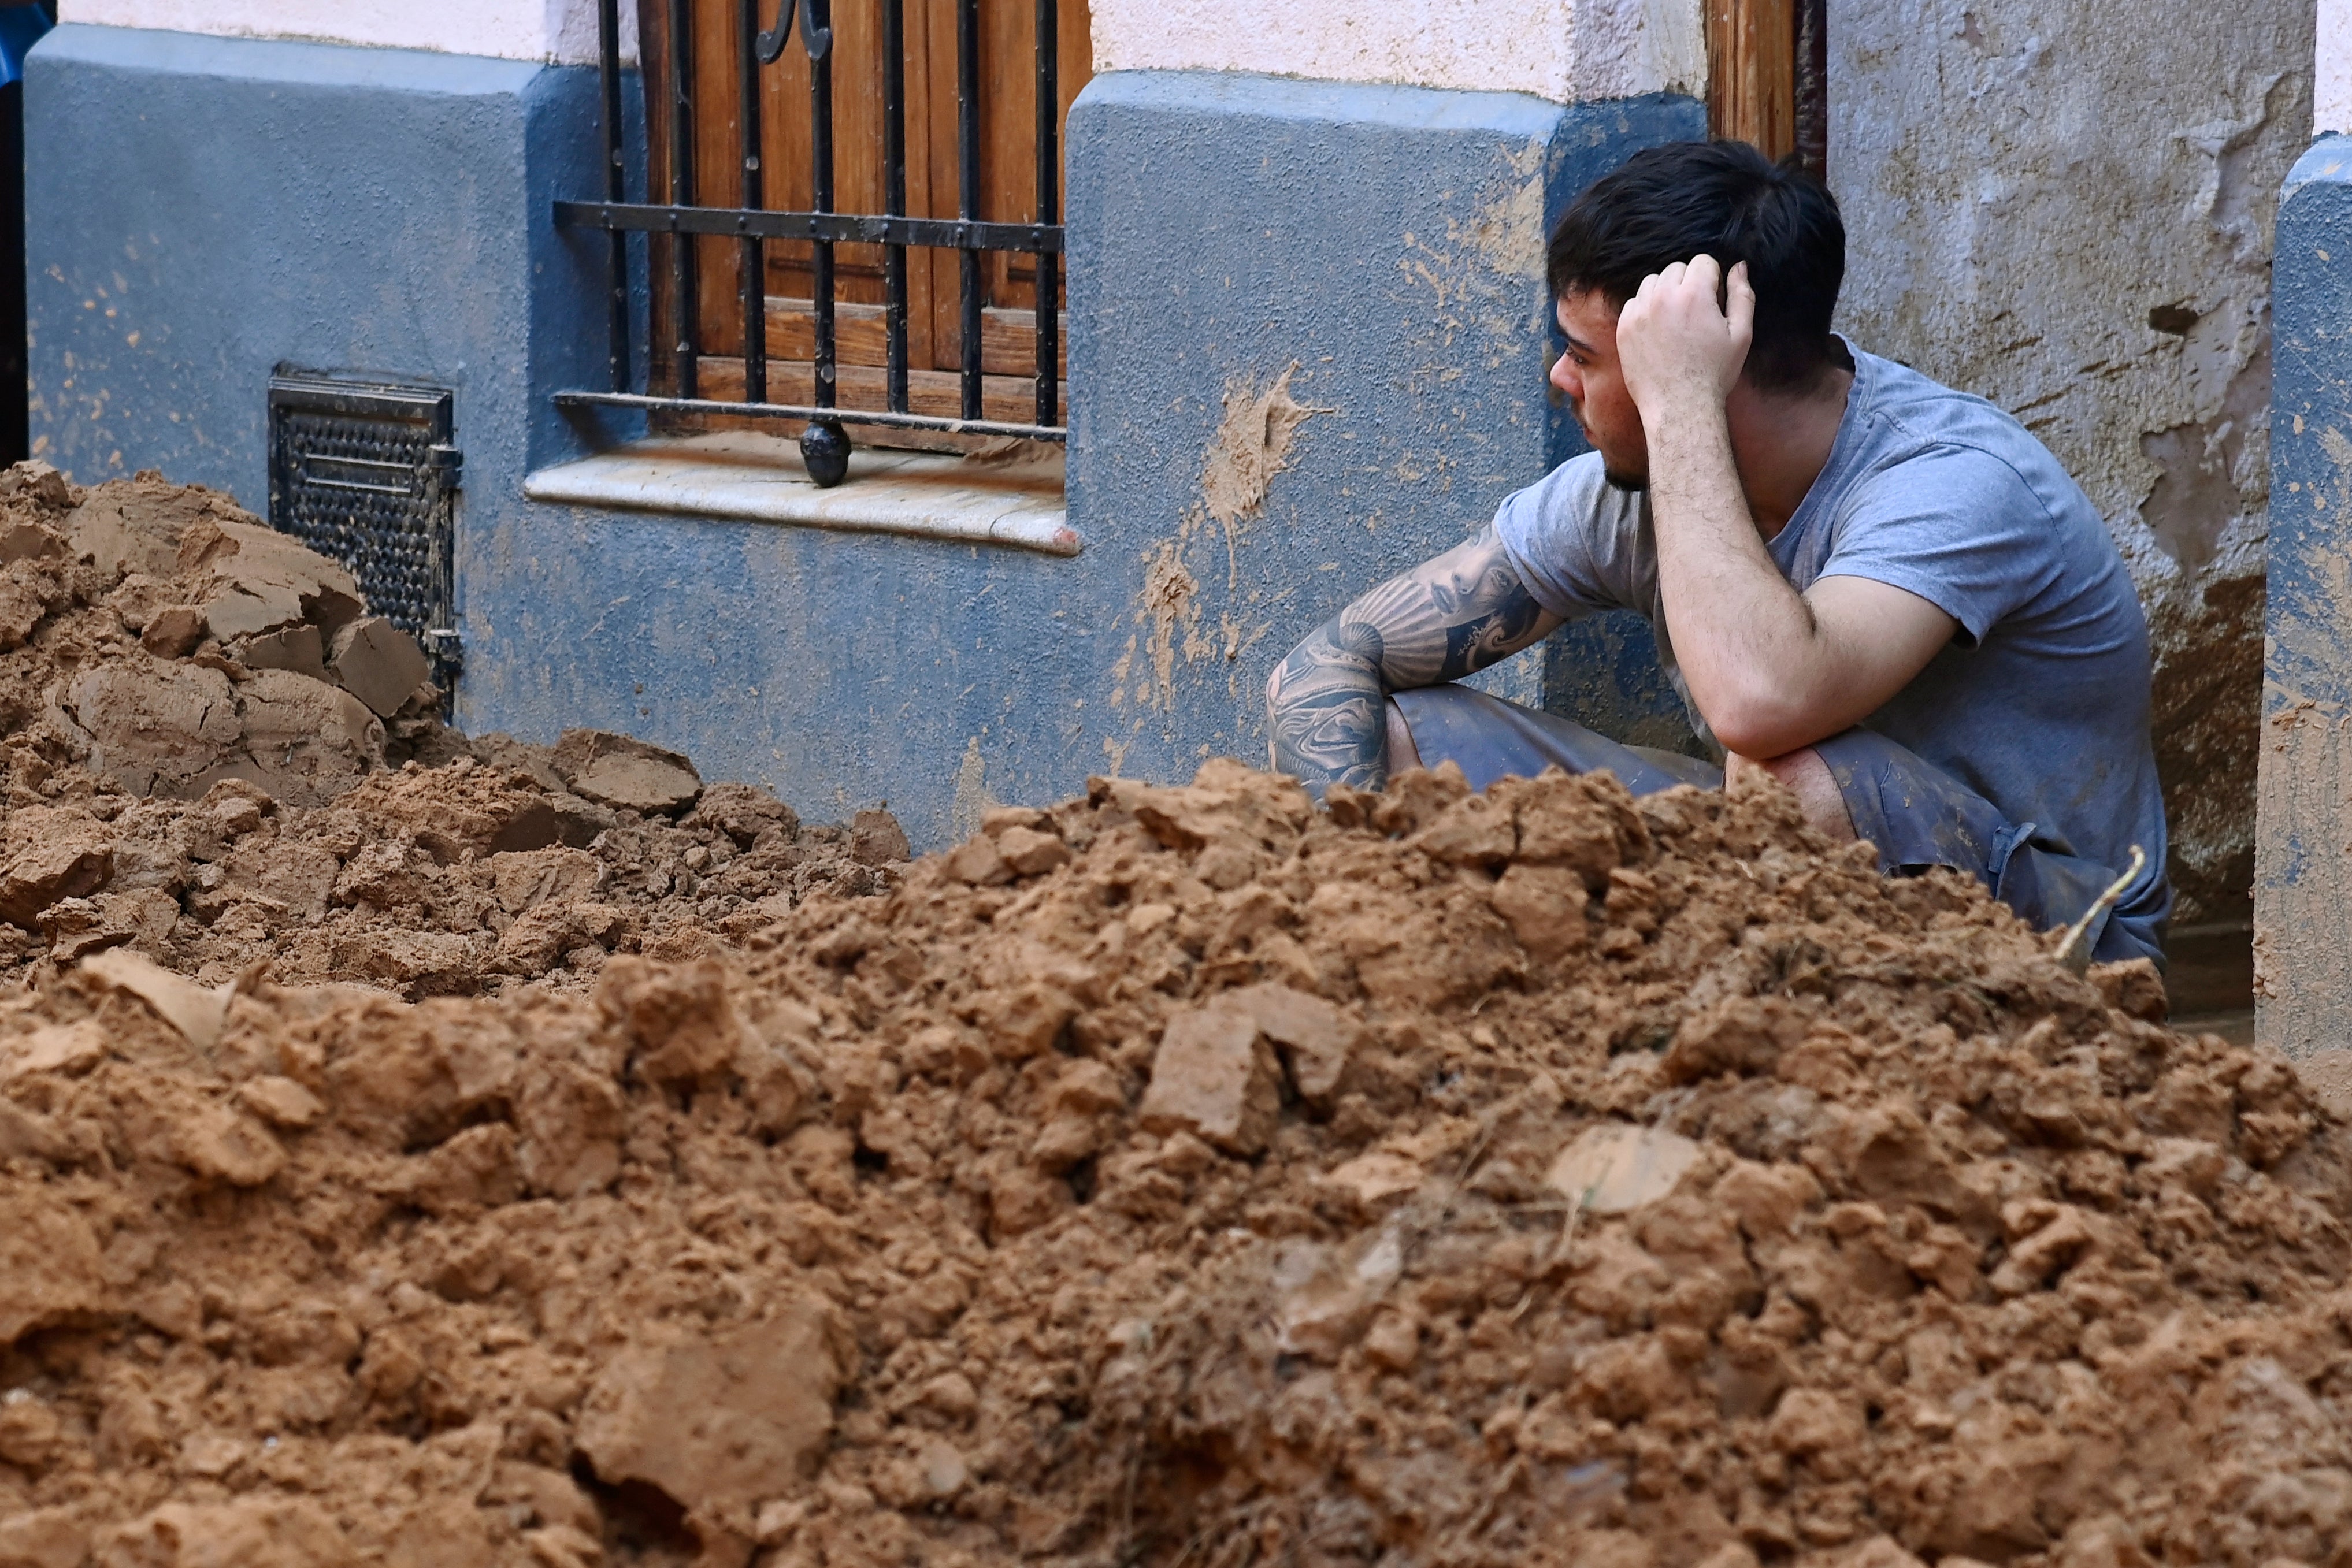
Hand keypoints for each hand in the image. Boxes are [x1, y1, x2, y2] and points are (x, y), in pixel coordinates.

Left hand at [1614, 255, 1752, 423]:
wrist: (1679, 406)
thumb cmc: (1714, 374)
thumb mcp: (1741, 334)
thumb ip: (1742, 295)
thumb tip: (1739, 266)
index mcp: (1694, 295)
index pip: (1703, 261)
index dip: (1712, 279)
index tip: (1713, 301)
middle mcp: (1663, 297)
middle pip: (1676, 268)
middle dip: (1688, 283)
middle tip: (1696, 313)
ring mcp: (1640, 312)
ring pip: (1653, 282)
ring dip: (1665, 292)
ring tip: (1676, 320)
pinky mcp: (1624, 327)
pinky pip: (1635, 302)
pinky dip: (1646, 308)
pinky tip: (1659, 330)